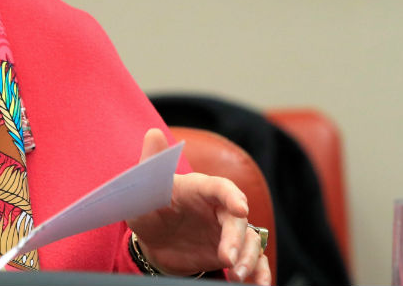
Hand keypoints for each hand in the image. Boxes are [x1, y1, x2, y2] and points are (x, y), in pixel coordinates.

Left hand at [127, 129, 270, 283]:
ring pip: (250, 241)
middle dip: (236, 239)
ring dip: (249, 259)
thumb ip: (149, 165)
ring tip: (237, 277)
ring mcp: (227, 231)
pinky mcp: (232, 251)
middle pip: (238, 219)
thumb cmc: (147, 209)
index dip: (232, 196)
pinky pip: (254, 261)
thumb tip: (153, 133)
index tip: (241, 209)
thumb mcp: (142, 191)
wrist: (153, 241)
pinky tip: (258, 285)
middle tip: (227, 259)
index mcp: (199, 188)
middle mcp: (218, 208)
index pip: (220, 187)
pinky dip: (260, 273)